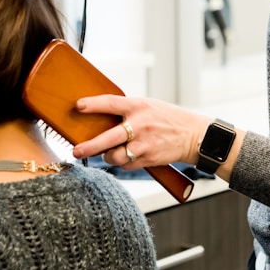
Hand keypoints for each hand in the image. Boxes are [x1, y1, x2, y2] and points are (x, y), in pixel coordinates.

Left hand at [72, 94, 209, 169]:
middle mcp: (140, 125)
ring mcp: (144, 144)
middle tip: (76, 150)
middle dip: (89, 147)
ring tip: (108, 153)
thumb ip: (128, 111)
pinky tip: (128, 156)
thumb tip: (101, 118)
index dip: (93, 104)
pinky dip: (123, 163)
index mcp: (139, 106)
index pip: (111, 103)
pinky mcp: (148, 159)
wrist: (192, 135)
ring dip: (108, 157)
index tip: (78, 106)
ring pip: (116, 157)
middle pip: (108, 138)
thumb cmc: (167, 118)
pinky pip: (127, 165)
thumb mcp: (148, 106)